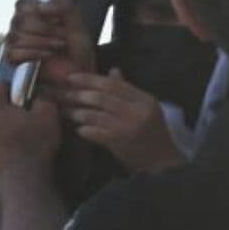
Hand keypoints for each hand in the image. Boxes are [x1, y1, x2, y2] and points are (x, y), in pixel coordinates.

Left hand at [0, 82, 60, 182]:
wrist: (21, 180)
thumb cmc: (35, 143)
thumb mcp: (48, 114)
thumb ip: (42, 98)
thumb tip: (38, 96)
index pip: (2, 85)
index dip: (20, 88)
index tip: (31, 97)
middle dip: (9, 108)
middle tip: (29, 117)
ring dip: (3, 125)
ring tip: (22, 134)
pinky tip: (15, 148)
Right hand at [5, 0, 96, 89]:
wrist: (79, 73)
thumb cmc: (77, 49)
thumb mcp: (77, 24)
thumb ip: (65, 8)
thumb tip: (41, 6)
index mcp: (34, 15)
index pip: (22, 4)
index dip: (37, 10)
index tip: (57, 19)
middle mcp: (20, 28)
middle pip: (19, 20)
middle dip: (45, 28)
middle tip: (63, 36)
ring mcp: (15, 45)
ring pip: (14, 36)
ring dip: (41, 41)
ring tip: (60, 46)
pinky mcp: (14, 62)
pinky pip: (12, 53)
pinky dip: (32, 53)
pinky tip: (48, 55)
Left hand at [50, 70, 183, 172]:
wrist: (163, 158)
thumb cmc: (152, 130)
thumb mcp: (145, 106)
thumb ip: (127, 90)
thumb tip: (112, 71)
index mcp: (144, 99)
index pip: (113, 84)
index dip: (90, 79)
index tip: (72, 77)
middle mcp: (137, 111)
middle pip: (102, 98)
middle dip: (80, 95)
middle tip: (65, 95)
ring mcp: (128, 127)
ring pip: (96, 115)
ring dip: (78, 112)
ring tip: (68, 112)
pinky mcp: (120, 143)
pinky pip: (95, 133)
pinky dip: (85, 129)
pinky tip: (79, 129)